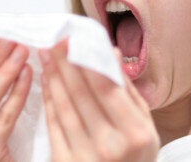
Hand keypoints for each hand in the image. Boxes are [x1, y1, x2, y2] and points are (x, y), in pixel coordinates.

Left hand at [40, 39, 159, 161]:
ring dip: (53, 78)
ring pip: (64, 108)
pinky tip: (46, 82)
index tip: (74, 40)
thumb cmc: (137, 156)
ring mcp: (86, 158)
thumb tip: (109, 52)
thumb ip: (126, 90)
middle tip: (54, 41)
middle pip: (81, 95)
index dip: (86, 61)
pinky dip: (49, 101)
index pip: (105, 88)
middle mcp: (111, 146)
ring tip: (45, 56)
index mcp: (136, 133)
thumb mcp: (144, 125)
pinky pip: (54, 126)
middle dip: (65, 63)